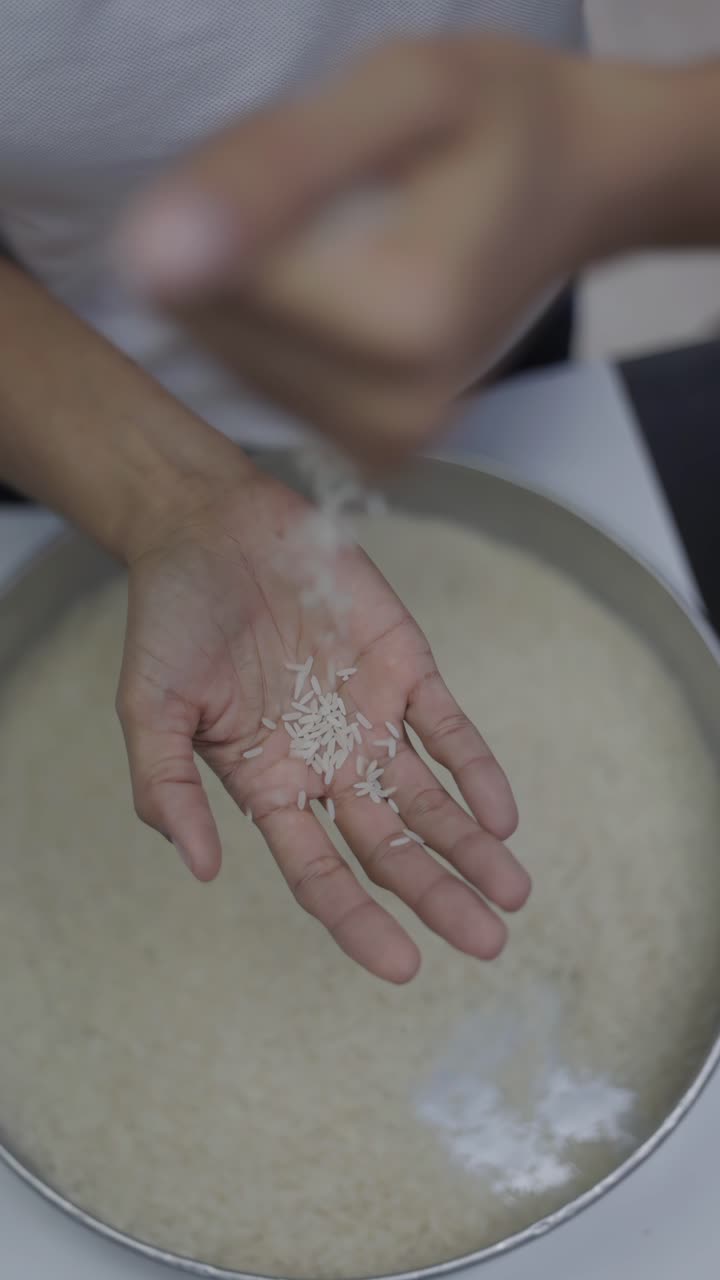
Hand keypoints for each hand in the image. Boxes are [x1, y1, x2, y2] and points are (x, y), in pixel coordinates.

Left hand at [116, 34, 647, 461]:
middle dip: (238, 240)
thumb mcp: (402, 91)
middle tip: (327, 184)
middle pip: (215, 323)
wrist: (575, 184)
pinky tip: (335, 276)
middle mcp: (396, 415)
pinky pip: (261, 379)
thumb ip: (279, 166)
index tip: (314, 152)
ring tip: (338, 226)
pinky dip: (274, 322)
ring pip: (229, 353)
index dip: (232, 192)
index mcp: (407, 325)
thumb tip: (151, 258)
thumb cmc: (501, 123)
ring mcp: (386, 445)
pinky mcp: (373, 451)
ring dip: (253, 278)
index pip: (211, 276)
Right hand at [117, 468, 528, 982]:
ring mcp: (370, 718)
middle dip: (438, 897)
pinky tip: (500, 814)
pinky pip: (448, 728)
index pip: (321, 872)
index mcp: (269, 785)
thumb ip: (167, 787)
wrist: (212, 528)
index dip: (359, 922)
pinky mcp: (405, 667)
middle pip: (390, 849)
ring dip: (470, 846)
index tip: (402, 968)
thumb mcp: (148, 709)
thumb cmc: (173, 620)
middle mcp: (328, 764)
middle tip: (487, 942)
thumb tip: (203, 870)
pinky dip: (475, 769)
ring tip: (511, 894)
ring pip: (430, 799)